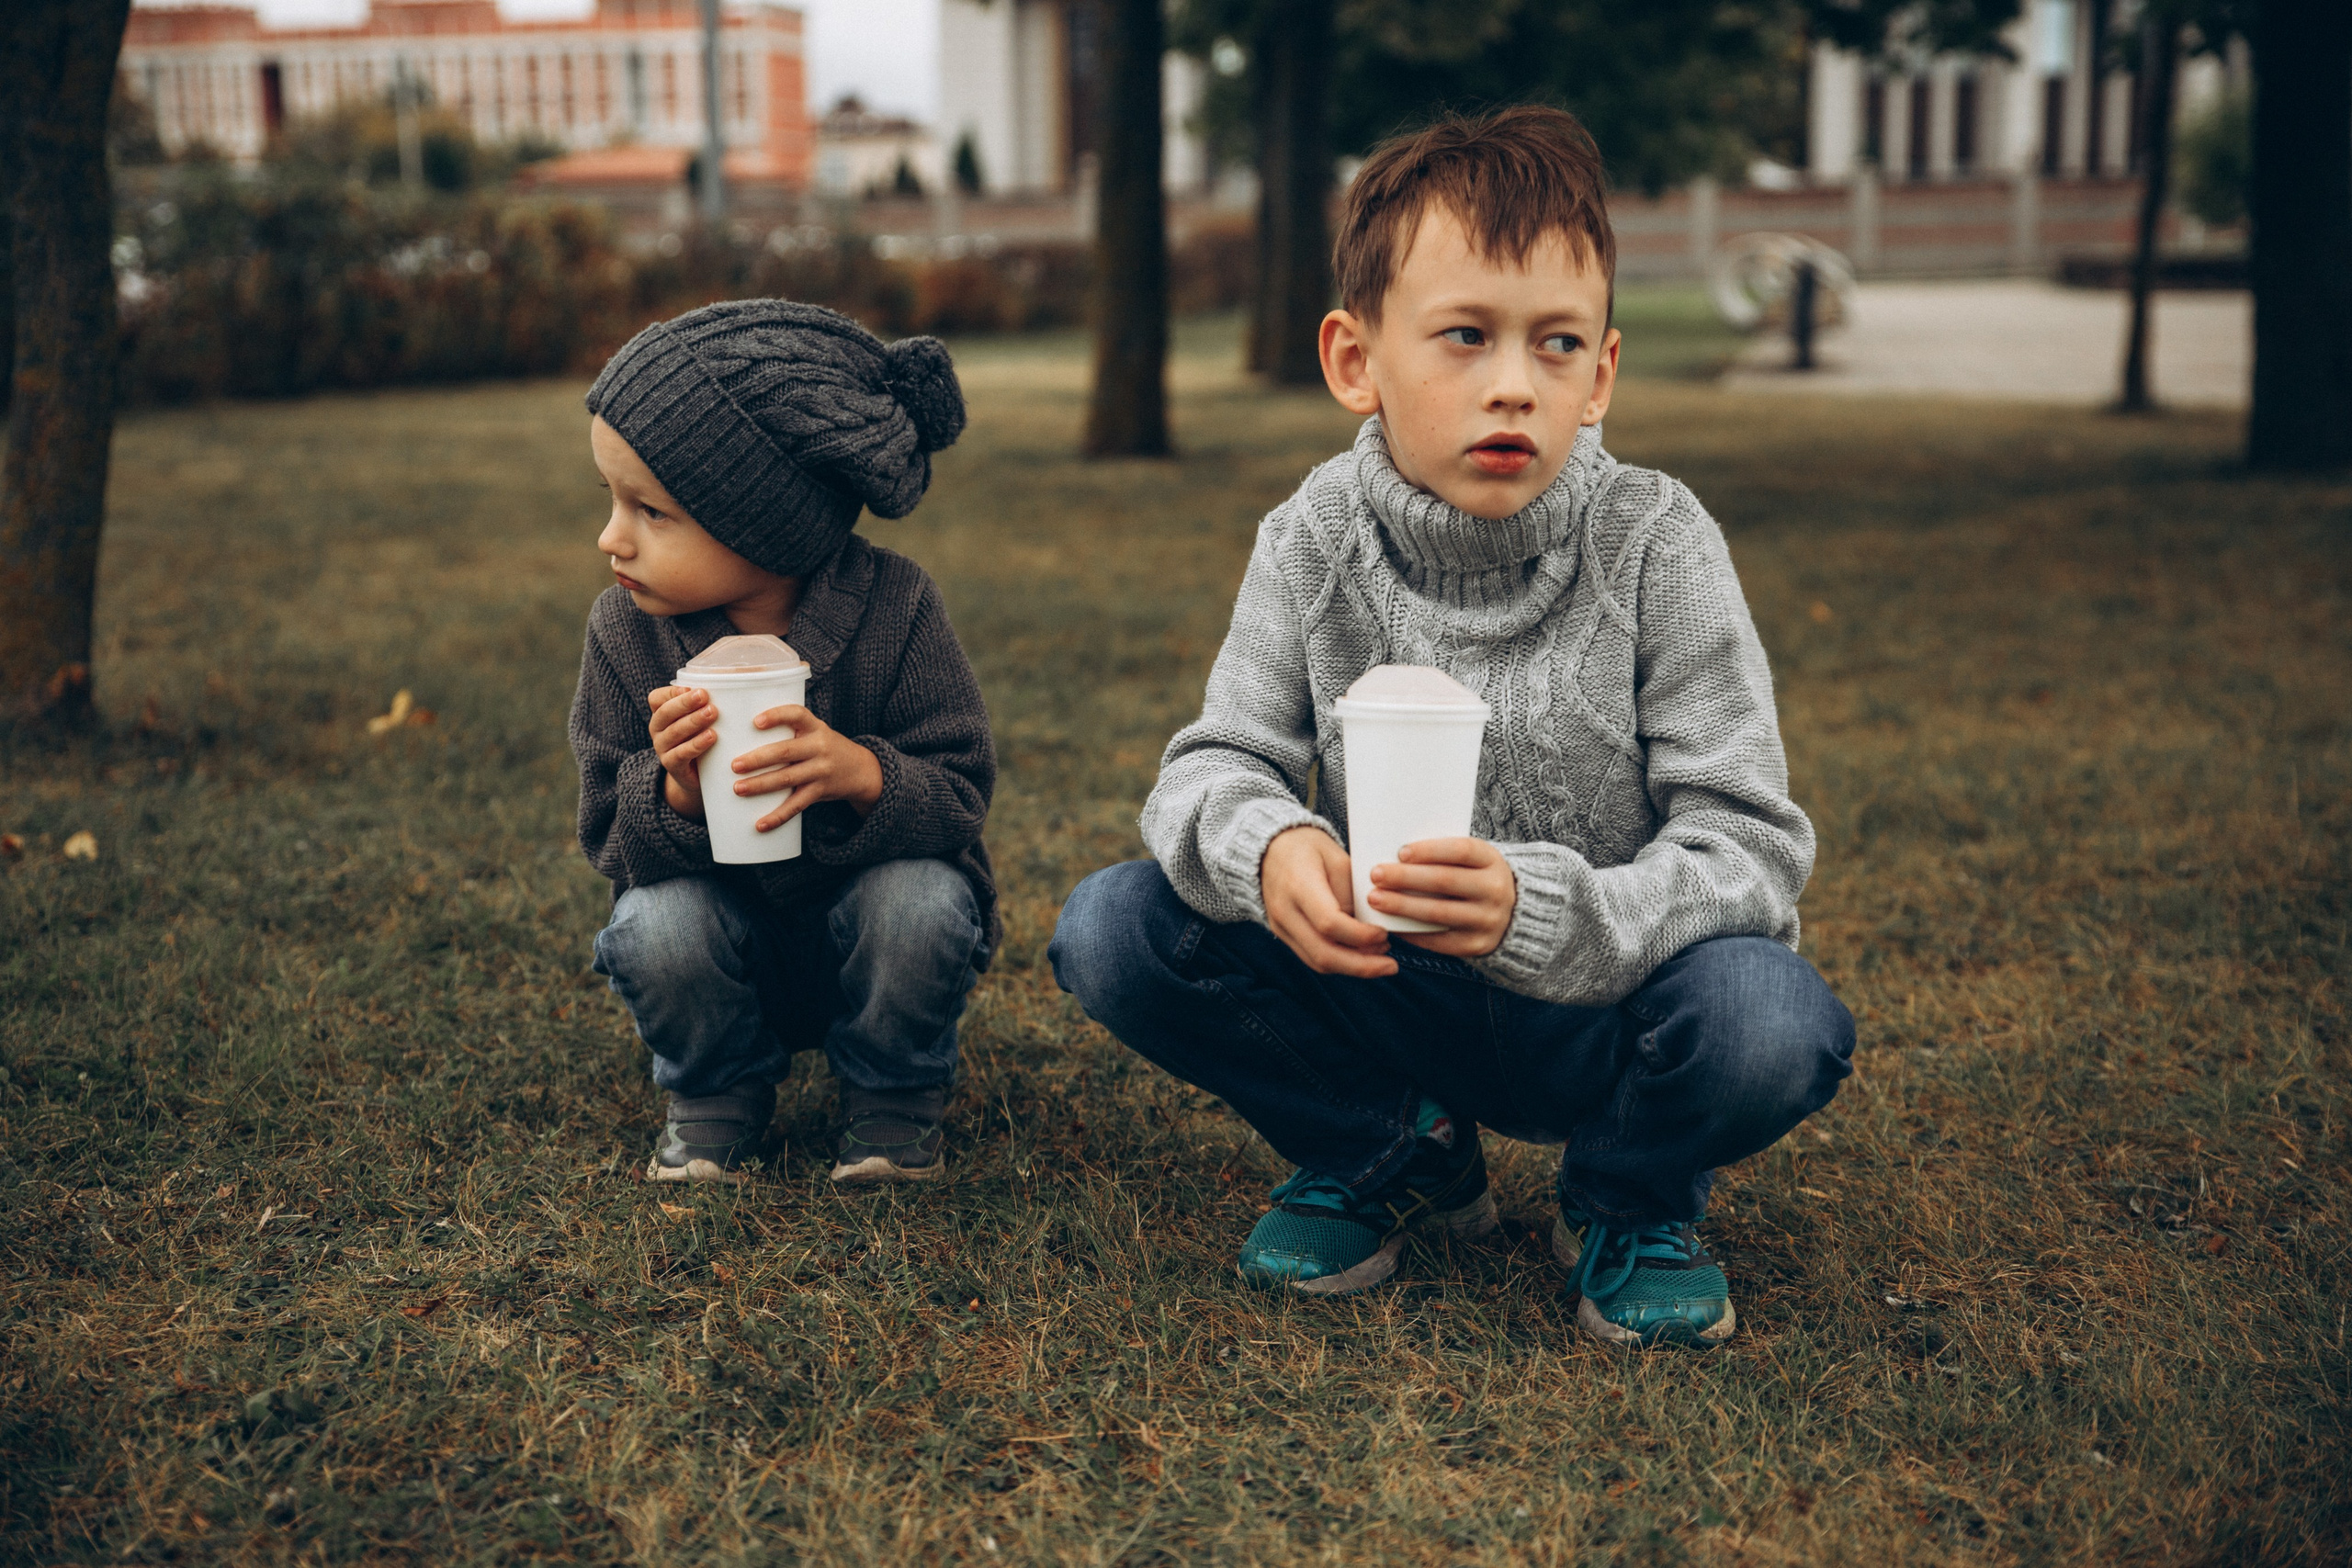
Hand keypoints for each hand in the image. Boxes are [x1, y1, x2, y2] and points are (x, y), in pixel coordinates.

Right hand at [646, 685, 716, 820]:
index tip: (692, 687)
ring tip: (712, 713)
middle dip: (685, 703)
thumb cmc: (700, 738)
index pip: (657, 698)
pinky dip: (696, 744)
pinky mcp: (673, 766)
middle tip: (705, 696)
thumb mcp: (700, 719)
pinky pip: (681, 754)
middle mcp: (658, 729)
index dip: (672, 692)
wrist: (696, 776)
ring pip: (673, 732)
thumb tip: (739, 680)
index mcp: (661, 714)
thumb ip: (707, 702)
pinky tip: (711, 736)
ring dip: (693, 721)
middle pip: (665, 713)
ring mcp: (663, 748)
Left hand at [726, 704, 884, 831]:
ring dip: (760, 785)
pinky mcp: (820, 792)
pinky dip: (777, 816)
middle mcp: (820, 747)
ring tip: (738, 788)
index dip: (777, 716)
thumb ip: (790, 730)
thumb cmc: (825, 747)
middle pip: (786, 751)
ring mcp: (821, 771)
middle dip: (758, 759)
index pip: (797, 715)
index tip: (756, 722)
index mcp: (815, 727)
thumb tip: (741, 734)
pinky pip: (796, 805)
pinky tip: (760, 824)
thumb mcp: (816, 732)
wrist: (861, 770)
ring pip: (787, 779)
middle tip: (735, 765)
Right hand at [1261, 826, 1396, 978]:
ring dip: (1353, 968)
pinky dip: (1339, 963)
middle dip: (1361, 965)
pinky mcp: (1284, 935)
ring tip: (1381, 961)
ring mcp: (1281, 927)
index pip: (1329, 923)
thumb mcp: (1338, 858)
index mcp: (1299, 885)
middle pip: (1323, 953)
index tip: (1384, 933)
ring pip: (1318, 962)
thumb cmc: (1309, 848)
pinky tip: (1361, 956)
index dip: (1360, 935)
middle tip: (1391, 966)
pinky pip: (1312, 958)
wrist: (1270, 850)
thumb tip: (1370, 926)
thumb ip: (1353, 892)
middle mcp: (1285, 911)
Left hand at [1368, 837, 1517, 958]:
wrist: (1511, 913)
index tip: (1400, 852)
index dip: (1429, 851)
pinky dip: (1411, 932)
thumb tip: (1393, 854)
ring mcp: (1488, 920)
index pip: (1460, 851)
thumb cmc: (1473, 877)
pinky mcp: (1477, 945)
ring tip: (1375, 899)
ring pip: (1438, 913)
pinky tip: (1390, 924)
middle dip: (1406, 878)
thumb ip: (1442, 855)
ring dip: (1402, 906)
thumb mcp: (1471, 860)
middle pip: (1445, 881)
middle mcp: (1495, 890)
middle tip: (1376, 874)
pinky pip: (1438, 940)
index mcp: (1492, 860)